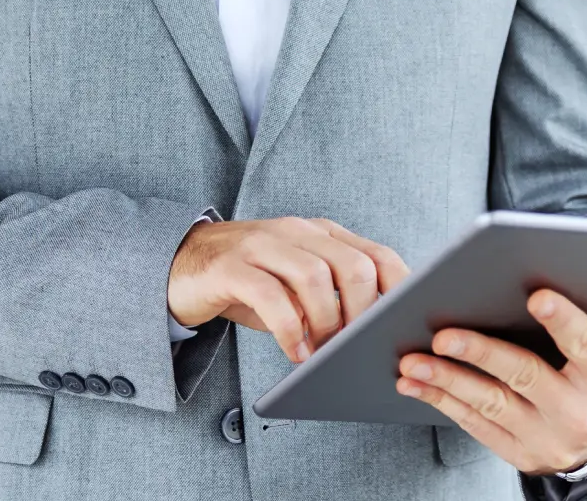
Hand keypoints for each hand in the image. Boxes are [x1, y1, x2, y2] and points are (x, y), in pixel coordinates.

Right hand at [167, 217, 408, 361]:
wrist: (181, 265)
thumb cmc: (250, 283)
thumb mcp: (296, 284)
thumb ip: (332, 296)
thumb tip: (374, 336)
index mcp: (323, 235)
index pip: (378, 254)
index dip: (399, 290)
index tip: (405, 325)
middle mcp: (297, 232)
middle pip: (352, 265)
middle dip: (361, 312)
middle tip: (354, 347)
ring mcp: (263, 244)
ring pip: (314, 277)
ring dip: (326, 322)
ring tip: (322, 354)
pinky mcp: (231, 266)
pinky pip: (269, 295)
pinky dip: (289, 329)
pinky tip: (294, 352)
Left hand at [397, 289, 586, 474]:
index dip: (565, 322)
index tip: (536, 295)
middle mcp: (577, 413)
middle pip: (525, 376)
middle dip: (482, 353)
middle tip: (443, 332)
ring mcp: (543, 436)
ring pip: (490, 404)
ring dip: (448, 382)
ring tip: (412, 360)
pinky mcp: (514, 451)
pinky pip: (472, 425)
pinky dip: (440, 401)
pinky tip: (412, 381)